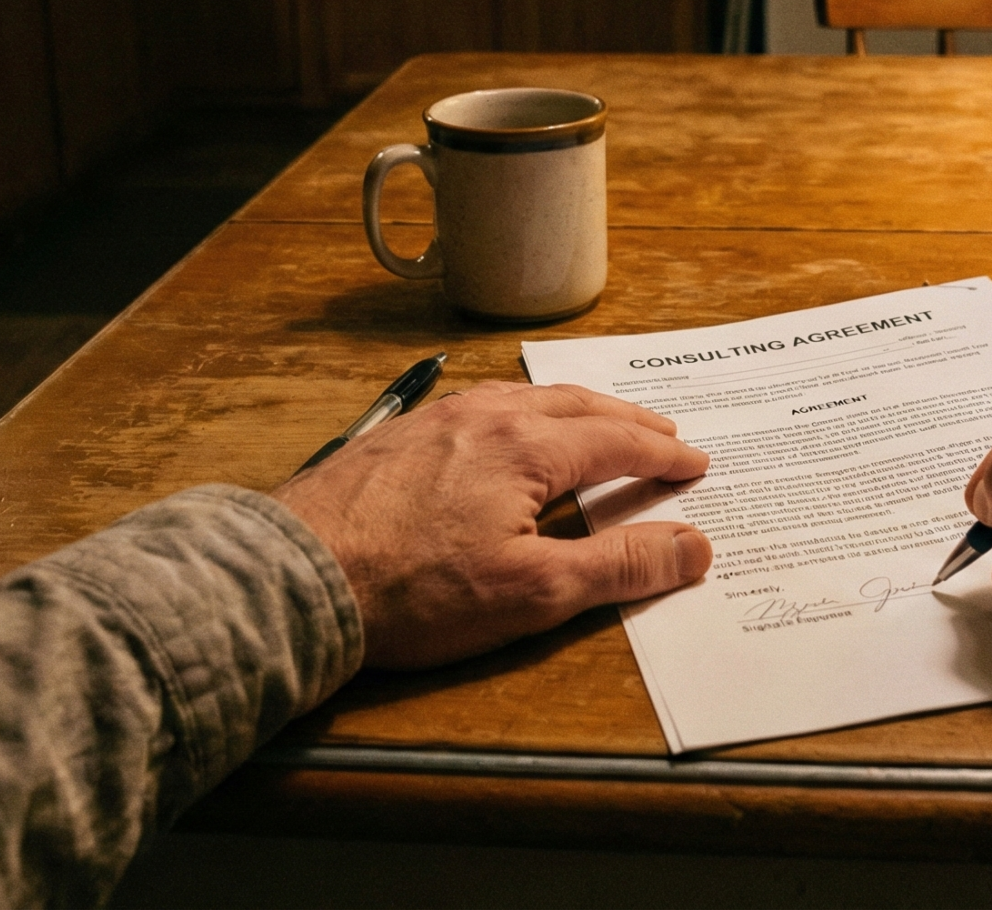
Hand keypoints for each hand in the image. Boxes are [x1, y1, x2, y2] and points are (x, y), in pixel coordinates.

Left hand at [273, 381, 711, 668]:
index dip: (663, 455)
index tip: (695, 463)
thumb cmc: (414, 591)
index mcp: (527, 445)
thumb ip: (619, 566)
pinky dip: (523, 414)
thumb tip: (695, 545)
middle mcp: (485, 415)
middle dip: (625, 419)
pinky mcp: (397, 437)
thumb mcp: (534, 592)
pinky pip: (481, 407)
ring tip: (596, 424)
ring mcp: (435, 420)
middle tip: (662, 433)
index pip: (617, 441)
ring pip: (524, 399)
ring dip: (573, 411)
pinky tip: (511, 431)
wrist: (296, 578)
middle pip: (574, 405)